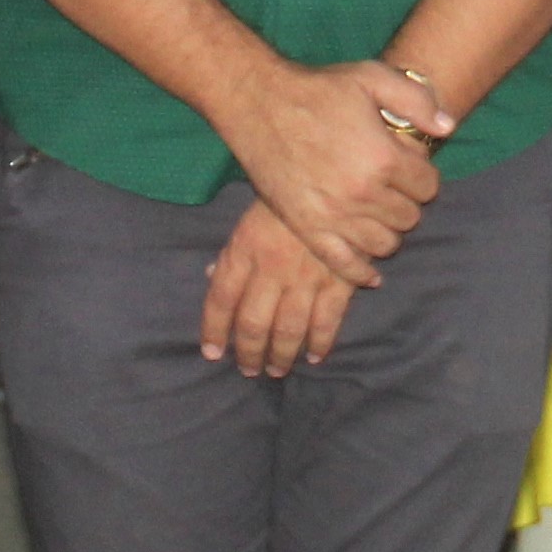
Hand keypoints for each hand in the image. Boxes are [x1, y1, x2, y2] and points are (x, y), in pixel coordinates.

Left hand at [199, 200, 357, 378]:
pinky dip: (320, 343)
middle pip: (253, 323)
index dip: (213, 330)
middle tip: (249, 370)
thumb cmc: (285, 202)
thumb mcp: (250, 219)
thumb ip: (233, 252)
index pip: (221, 298)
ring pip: (288, 329)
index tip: (212, 353)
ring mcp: (306, 277)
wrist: (336, 180)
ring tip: (277, 370)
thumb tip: (212, 276)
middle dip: (248, 352)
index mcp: (245, 250)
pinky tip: (315, 356)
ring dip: (281, 355)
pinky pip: (327, 321)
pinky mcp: (339, 280)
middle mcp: (272, 269)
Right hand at [223, 60, 443, 288]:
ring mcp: (333, 215)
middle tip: (391, 188)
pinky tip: (371, 272)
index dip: (423, 176)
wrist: (258, 103)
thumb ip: (416, 100)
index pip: (428, 187)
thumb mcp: (372, 78)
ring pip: (384, 244)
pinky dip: (362, 272)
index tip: (409, 168)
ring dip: (387, 230)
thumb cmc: (317, 89)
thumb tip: (447, 128)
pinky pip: (344, 264)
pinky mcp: (308, 228)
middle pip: (408, 217)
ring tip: (377, 213)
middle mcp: (362, 193)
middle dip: (406, 202)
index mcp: (382, 158)